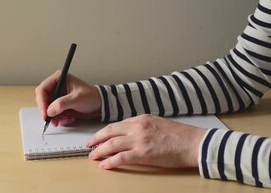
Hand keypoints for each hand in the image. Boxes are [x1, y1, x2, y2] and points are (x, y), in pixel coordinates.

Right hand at [35, 71, 100, 126]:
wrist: (100, 105)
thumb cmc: (91, 96)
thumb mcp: (77, 98)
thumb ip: (62, 104)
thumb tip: (49, 110)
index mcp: (59, 79)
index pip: (42, 89)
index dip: (41, 102)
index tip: (45, 113)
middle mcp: (56, 87)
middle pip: (42, 99)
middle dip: (47, 111)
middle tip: (52, 120)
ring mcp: (58, 97)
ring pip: (47, 109)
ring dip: (55, 116)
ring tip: (66, 119)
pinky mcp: (60, 106)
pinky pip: (54, 114)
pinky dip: (60, 119)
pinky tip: (69, 118)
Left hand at [87, 114, 206, 168]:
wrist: (193, 143)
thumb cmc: (180, 135)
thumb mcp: (159, 123)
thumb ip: (143, 126)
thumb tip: (131, 132)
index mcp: (141, 119)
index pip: (118, 124)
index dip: (106, 131)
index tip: (100, 136)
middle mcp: (138, 127)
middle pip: (110, 131)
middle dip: (97, 138)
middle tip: (89, 144)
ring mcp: (139, 140)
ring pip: (112, 144)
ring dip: (100, 150)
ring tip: (92, 156)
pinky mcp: (143, 153)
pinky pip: (121, 158)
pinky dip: (110, 161)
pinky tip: (104, 165)